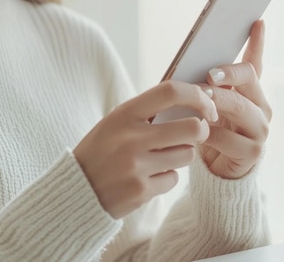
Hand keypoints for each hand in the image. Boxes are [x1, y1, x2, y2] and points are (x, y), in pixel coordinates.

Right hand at [73, 81, 217, 218]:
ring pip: (187, 155)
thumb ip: (147, 112)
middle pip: (192, 127)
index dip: (197, 96)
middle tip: (196, 134)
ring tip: (159, 158)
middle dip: (201, 131)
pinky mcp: (141, 190)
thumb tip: (191, 98)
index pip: (171, 92)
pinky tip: (147, 178)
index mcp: (124, 114)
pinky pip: (174, 179)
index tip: (208, 105)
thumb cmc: (101, 152)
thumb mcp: (116, 123)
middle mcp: (130, 138)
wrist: (75, 192)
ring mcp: (136, 165)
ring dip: (180, 156)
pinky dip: (166, 178)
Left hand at [200, 20, 271, 178]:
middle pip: (248, 80)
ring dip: (216, 101)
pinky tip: (197, 131)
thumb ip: (204, 88)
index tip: (256, 22)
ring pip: (240, 107)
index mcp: (251, 93)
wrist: (216, 172)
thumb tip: (186, 64)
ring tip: (200, 98)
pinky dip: (209, 133)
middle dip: (227, 74)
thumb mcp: (206, 107)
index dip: (257, 43)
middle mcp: (261, 107)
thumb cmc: (208, 133)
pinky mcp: (254, 152)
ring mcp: (261, 129)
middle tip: (208, 74)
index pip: (255, 63)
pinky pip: (228, 138)